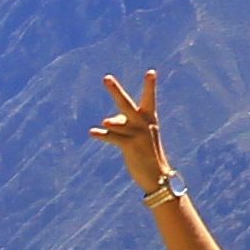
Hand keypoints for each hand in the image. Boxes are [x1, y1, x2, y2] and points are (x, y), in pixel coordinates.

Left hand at [89, 68, 172, 196]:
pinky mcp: (131, 146)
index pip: (150, 98)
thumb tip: (109, 121)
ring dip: (112, 123)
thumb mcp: (138, 134)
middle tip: (106, 78)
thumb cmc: (147, 153)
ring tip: (105, 122)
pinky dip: (102, 135)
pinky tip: (92, 132)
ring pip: (118, 123)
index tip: (151, 72)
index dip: (150, 85)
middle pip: (125, 103)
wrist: (158, 177)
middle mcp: (144, 124)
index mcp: (150, 119)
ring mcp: (137, 134)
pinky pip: (113, 138)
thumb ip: (124, 123)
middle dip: (115, 90)